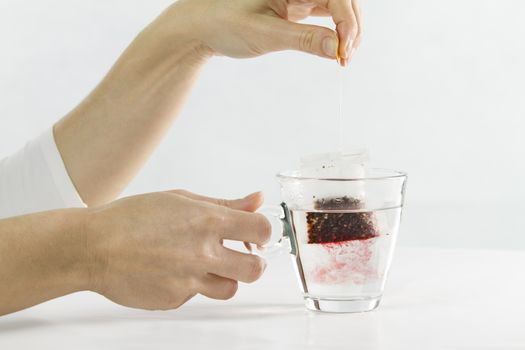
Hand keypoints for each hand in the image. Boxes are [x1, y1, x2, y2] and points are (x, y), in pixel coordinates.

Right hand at [85, 190, 269, 309]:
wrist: (93, 247)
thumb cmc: (132, 218)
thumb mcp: (181, 199)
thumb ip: (225, 204)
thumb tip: (257, 199)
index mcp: (207, 222)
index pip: (261, 230)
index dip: (263, 232)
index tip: (255, 234)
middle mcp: (202, 253)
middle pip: (254, 269)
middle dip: (253, 262)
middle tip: (240, 255)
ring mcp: (189, 281)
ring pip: (229, 289)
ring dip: (224, 277)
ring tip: (204, 264)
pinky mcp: (174, 300)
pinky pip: (196, 296)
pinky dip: (191, 285)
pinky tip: (171, 271)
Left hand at [154, 0, 361, 65]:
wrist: (201, 27)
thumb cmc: (225, 24)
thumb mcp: (266, 34)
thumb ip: (304, 39)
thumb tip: (336, 49)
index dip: (347, 22)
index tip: (344, 50)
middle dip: (351, 27)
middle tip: (345, 58)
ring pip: (338, 6)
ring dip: (346, 29)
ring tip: (342, 57)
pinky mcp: (296, 6)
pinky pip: (325, 13)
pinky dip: (334, 31)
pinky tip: (333, 48)